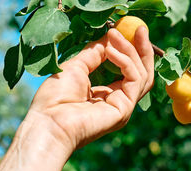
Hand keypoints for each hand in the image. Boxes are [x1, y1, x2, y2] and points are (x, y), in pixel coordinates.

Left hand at [28, 26, 153, 152]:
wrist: (49, 123)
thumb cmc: (55, 99)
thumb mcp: (76, 67)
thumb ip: (95, 54)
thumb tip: (110, 38)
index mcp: (107, 96)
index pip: (128, 72)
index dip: (130, 51)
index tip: (126, 31)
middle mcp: (119, 102)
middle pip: (141, 74)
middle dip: (141, 50)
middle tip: (140, 28)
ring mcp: (124, 107)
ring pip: (142, 75)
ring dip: (132, 51)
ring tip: (117, 34)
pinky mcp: (125, 108)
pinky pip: (134, 79)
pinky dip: (125, 62)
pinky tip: (111, 51)